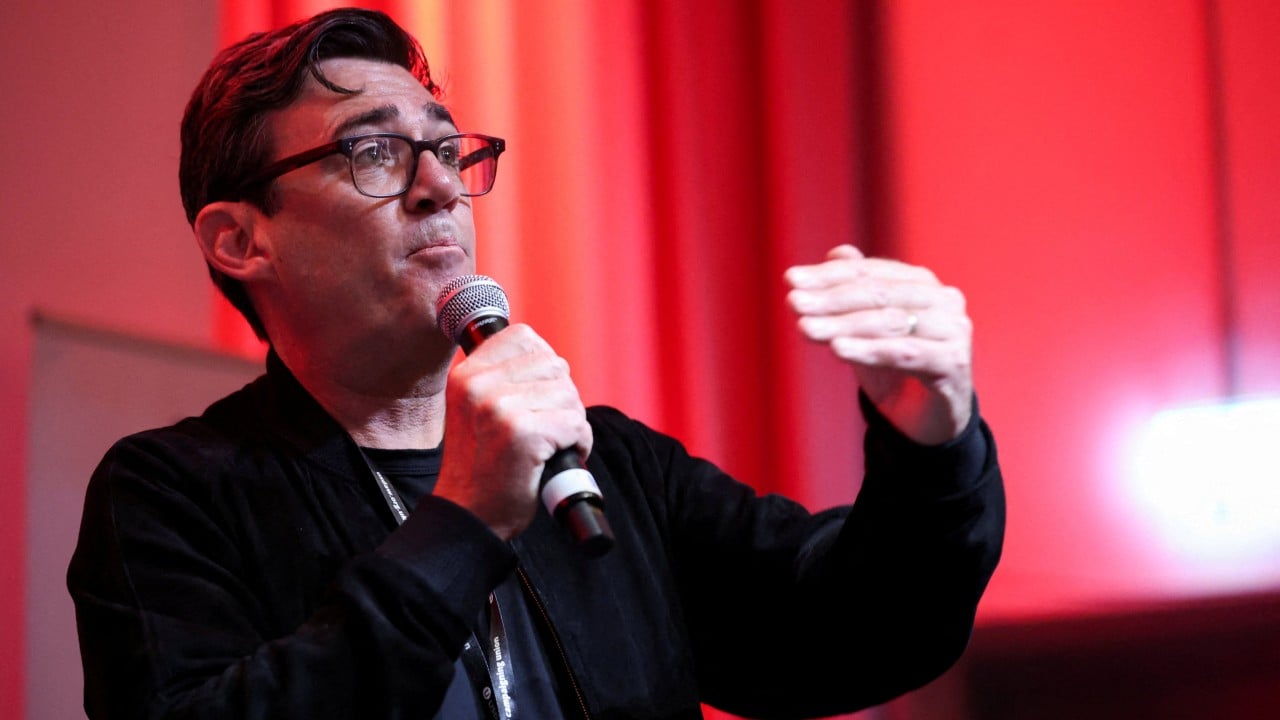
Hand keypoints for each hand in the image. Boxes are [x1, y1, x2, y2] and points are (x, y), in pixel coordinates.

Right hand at [434, 324, 592, 538]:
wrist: (470, 516)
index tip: (537, 396)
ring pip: (569, 394)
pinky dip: (579, 443)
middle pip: (554, 366)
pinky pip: (576, 423)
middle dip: (561, 398)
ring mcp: (499, 408)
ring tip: (549, 444)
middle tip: (546, 428)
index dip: (543, 366)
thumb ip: (503, 380)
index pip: (523, 337)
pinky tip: (557, 457)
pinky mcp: (523, 433)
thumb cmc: (483, 468)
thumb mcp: (476, 410)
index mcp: (466, 375)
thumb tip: (552, 362)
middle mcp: (478, 385)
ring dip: (571, 422)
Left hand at [785, 245, 972, 444]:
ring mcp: (953, 330)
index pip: (870, 272)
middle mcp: (943, 300)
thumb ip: (855, 292)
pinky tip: (837, 349)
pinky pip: (904, 353)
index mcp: (921, 283)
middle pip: (879, 294)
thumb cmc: (893, 371)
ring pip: (889, 322)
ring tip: (805, 328)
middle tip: (793, 302)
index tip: (790, 280)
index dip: (829, 275)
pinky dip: (868, 350)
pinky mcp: (954, 362)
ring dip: (842, 325)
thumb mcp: (865, 330)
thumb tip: (836, 252)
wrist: (923, 422)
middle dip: (830, 299)